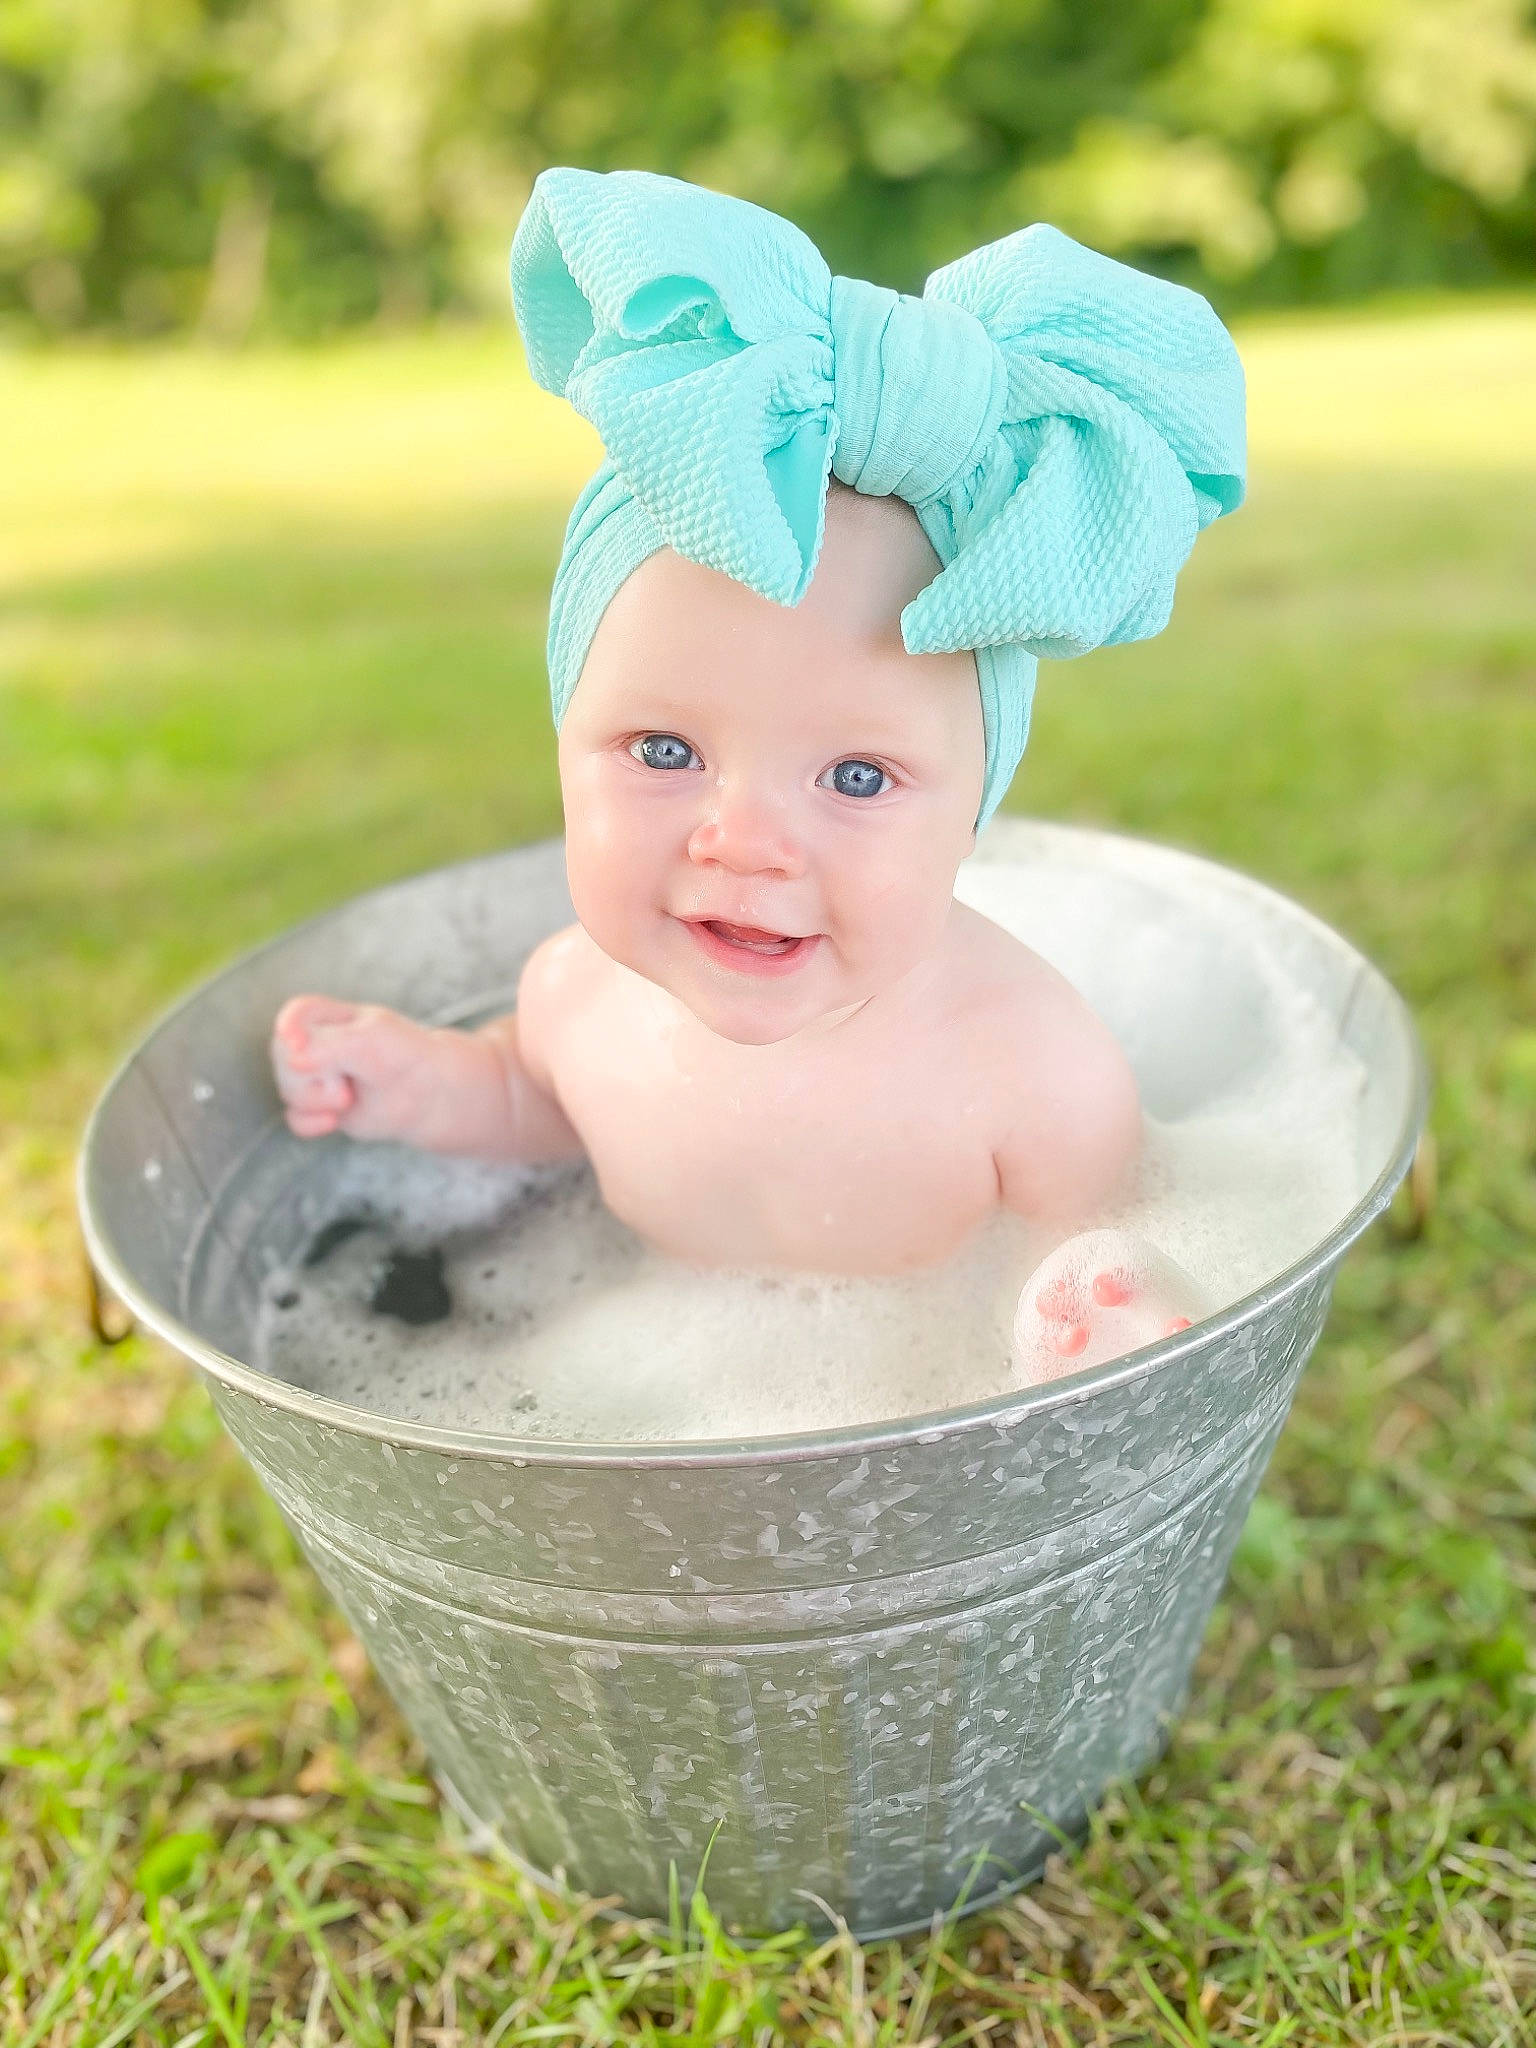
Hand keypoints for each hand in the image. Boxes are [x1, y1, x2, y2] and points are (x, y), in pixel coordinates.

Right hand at [270, 995, 442, 1142]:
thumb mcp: (369, 1041)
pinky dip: (312, 1122)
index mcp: (328, 1015)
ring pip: (288, 1090)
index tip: (297, 1044)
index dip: (289, 1027)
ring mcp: (315, 1075)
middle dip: (313, 1074)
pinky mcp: (319, 1106)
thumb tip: (291, 1060)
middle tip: (348, 1078)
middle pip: (283, 1056)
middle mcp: (315, 1043)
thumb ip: (328, 1045)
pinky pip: (295, 1118)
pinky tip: (332, 1121)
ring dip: (319, 1100)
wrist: (428, 1095)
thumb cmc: (404, 1056)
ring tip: (351, 1095)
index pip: (296, 1014)